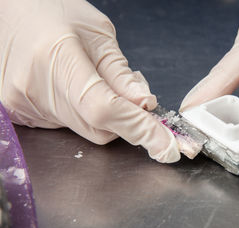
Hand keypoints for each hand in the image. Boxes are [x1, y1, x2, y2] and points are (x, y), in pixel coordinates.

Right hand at [0, 0, 179, 162]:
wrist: (13, 13)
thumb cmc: (55, 12)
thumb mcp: (99, 35)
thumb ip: (122, 75)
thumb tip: (146, 106)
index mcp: (56, 59)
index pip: (104, 110)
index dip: (139, 129)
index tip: (166, 146)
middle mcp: (34, 89)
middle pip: (98, 128)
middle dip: (126, 119)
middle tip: (132, 95)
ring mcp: (23, 105)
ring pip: (84, 130)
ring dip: (103, 116)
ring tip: (96, 82)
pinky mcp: (20, 114)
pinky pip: (66, 126)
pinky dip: (83, 115)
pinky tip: (76, 90)